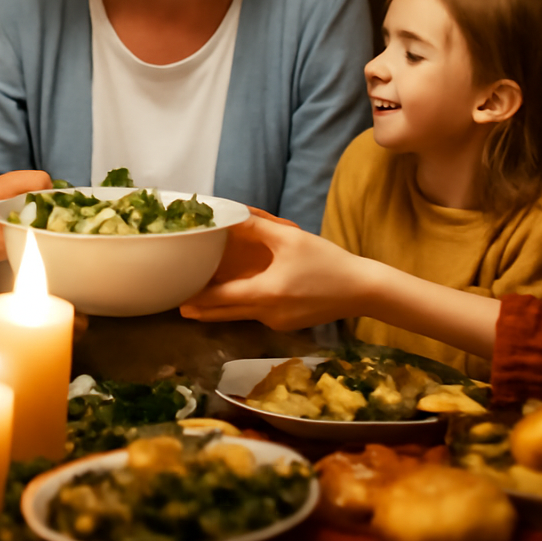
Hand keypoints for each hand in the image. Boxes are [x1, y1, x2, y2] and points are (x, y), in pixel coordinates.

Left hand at [180, 214, 365, 330]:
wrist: (362, 289)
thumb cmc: (328, 261)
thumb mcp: (291, 239)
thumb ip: (258, 227)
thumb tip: (232, 215)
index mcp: (266, 293)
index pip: (222, 299)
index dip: (199, 298)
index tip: (179, 297)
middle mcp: (268, 313)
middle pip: (227, 313)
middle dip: (203, 309)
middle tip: (180, 305)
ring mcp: (279, 323)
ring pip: (242, 316)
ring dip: (224, 308)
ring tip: (203, 301)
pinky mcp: (288, 325)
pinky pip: (259, 315)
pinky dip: (246, 307)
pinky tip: (244, 296)